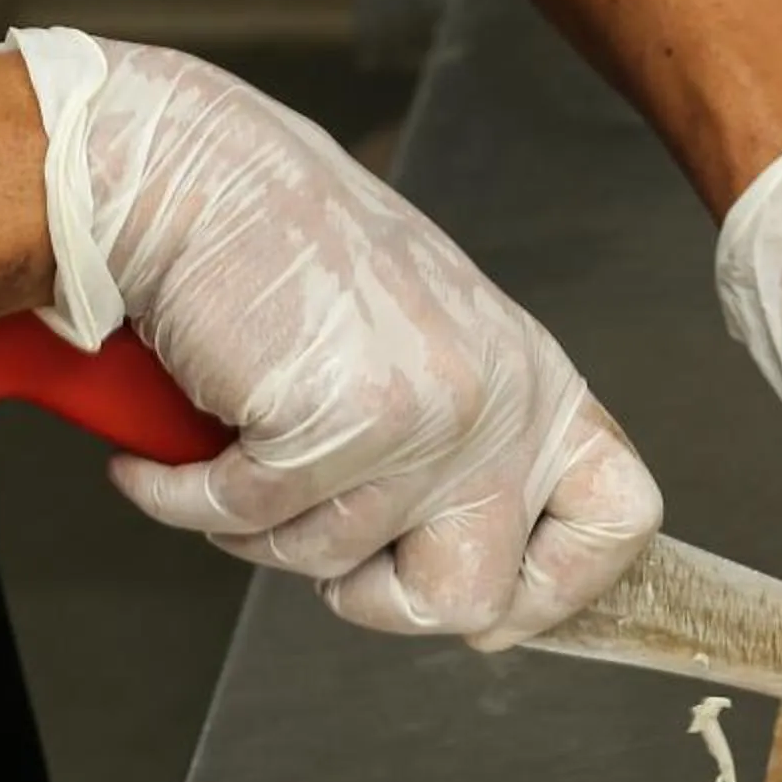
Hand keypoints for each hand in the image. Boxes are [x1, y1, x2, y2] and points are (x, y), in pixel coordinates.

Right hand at [3, 28, 660, 645]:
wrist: (184, 170)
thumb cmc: (285, 255)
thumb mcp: (421, 348)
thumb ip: (462, 450)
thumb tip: (474, 595)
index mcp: (535, 385)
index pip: (620, 518)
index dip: (555, 590)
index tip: (489, 611)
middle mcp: (500, 404)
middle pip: (468, 599)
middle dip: (374, 598)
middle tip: (314, 536)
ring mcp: (425, 418)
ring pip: (333, 565)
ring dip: (256, 531)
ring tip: (228, 452)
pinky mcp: (334, 423)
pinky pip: (246, 522)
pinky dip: (182, 501)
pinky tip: (160, 460)